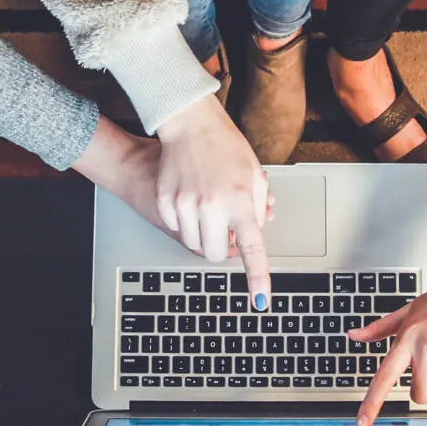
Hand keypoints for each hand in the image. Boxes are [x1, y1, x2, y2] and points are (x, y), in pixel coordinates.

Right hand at [156, 96, 271, 308]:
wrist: (190, 125)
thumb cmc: (227, 147)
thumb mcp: (255, 175)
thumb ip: (259, 208)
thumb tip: (257, 232)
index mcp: (240, 201)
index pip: (252, 248)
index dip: (257, 277)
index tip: (261, 300)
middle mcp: (211, 206)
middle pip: (214, 254)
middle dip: (222, 248)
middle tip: (227, 229)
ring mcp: (185, 205)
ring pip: (193, 245)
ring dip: (204, 235)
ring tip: (210, 208)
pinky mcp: (165, 202)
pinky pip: (176, 229)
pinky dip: (185, 223)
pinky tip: (192, 199)